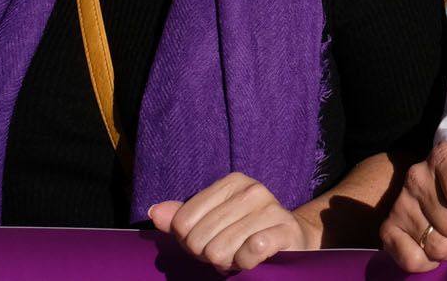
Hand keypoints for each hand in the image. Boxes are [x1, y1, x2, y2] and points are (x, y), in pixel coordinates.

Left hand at [148, 173, 318, 272]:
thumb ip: (182, 218)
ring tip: (240, 255)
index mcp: (232, 182)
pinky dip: (244, 263)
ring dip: (228, 262)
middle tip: (227, 252)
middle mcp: (252, 190)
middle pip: (198, 239)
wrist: (291, 240)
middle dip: (208, 254)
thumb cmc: (244, 233)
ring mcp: (271, 208)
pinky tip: (254, 259)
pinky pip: (249, 252)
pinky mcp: (285, 229)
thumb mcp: (210, 224)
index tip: (210, 241)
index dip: (190, 242)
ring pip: (220, 249)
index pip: (182, 222)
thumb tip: (155, 212)